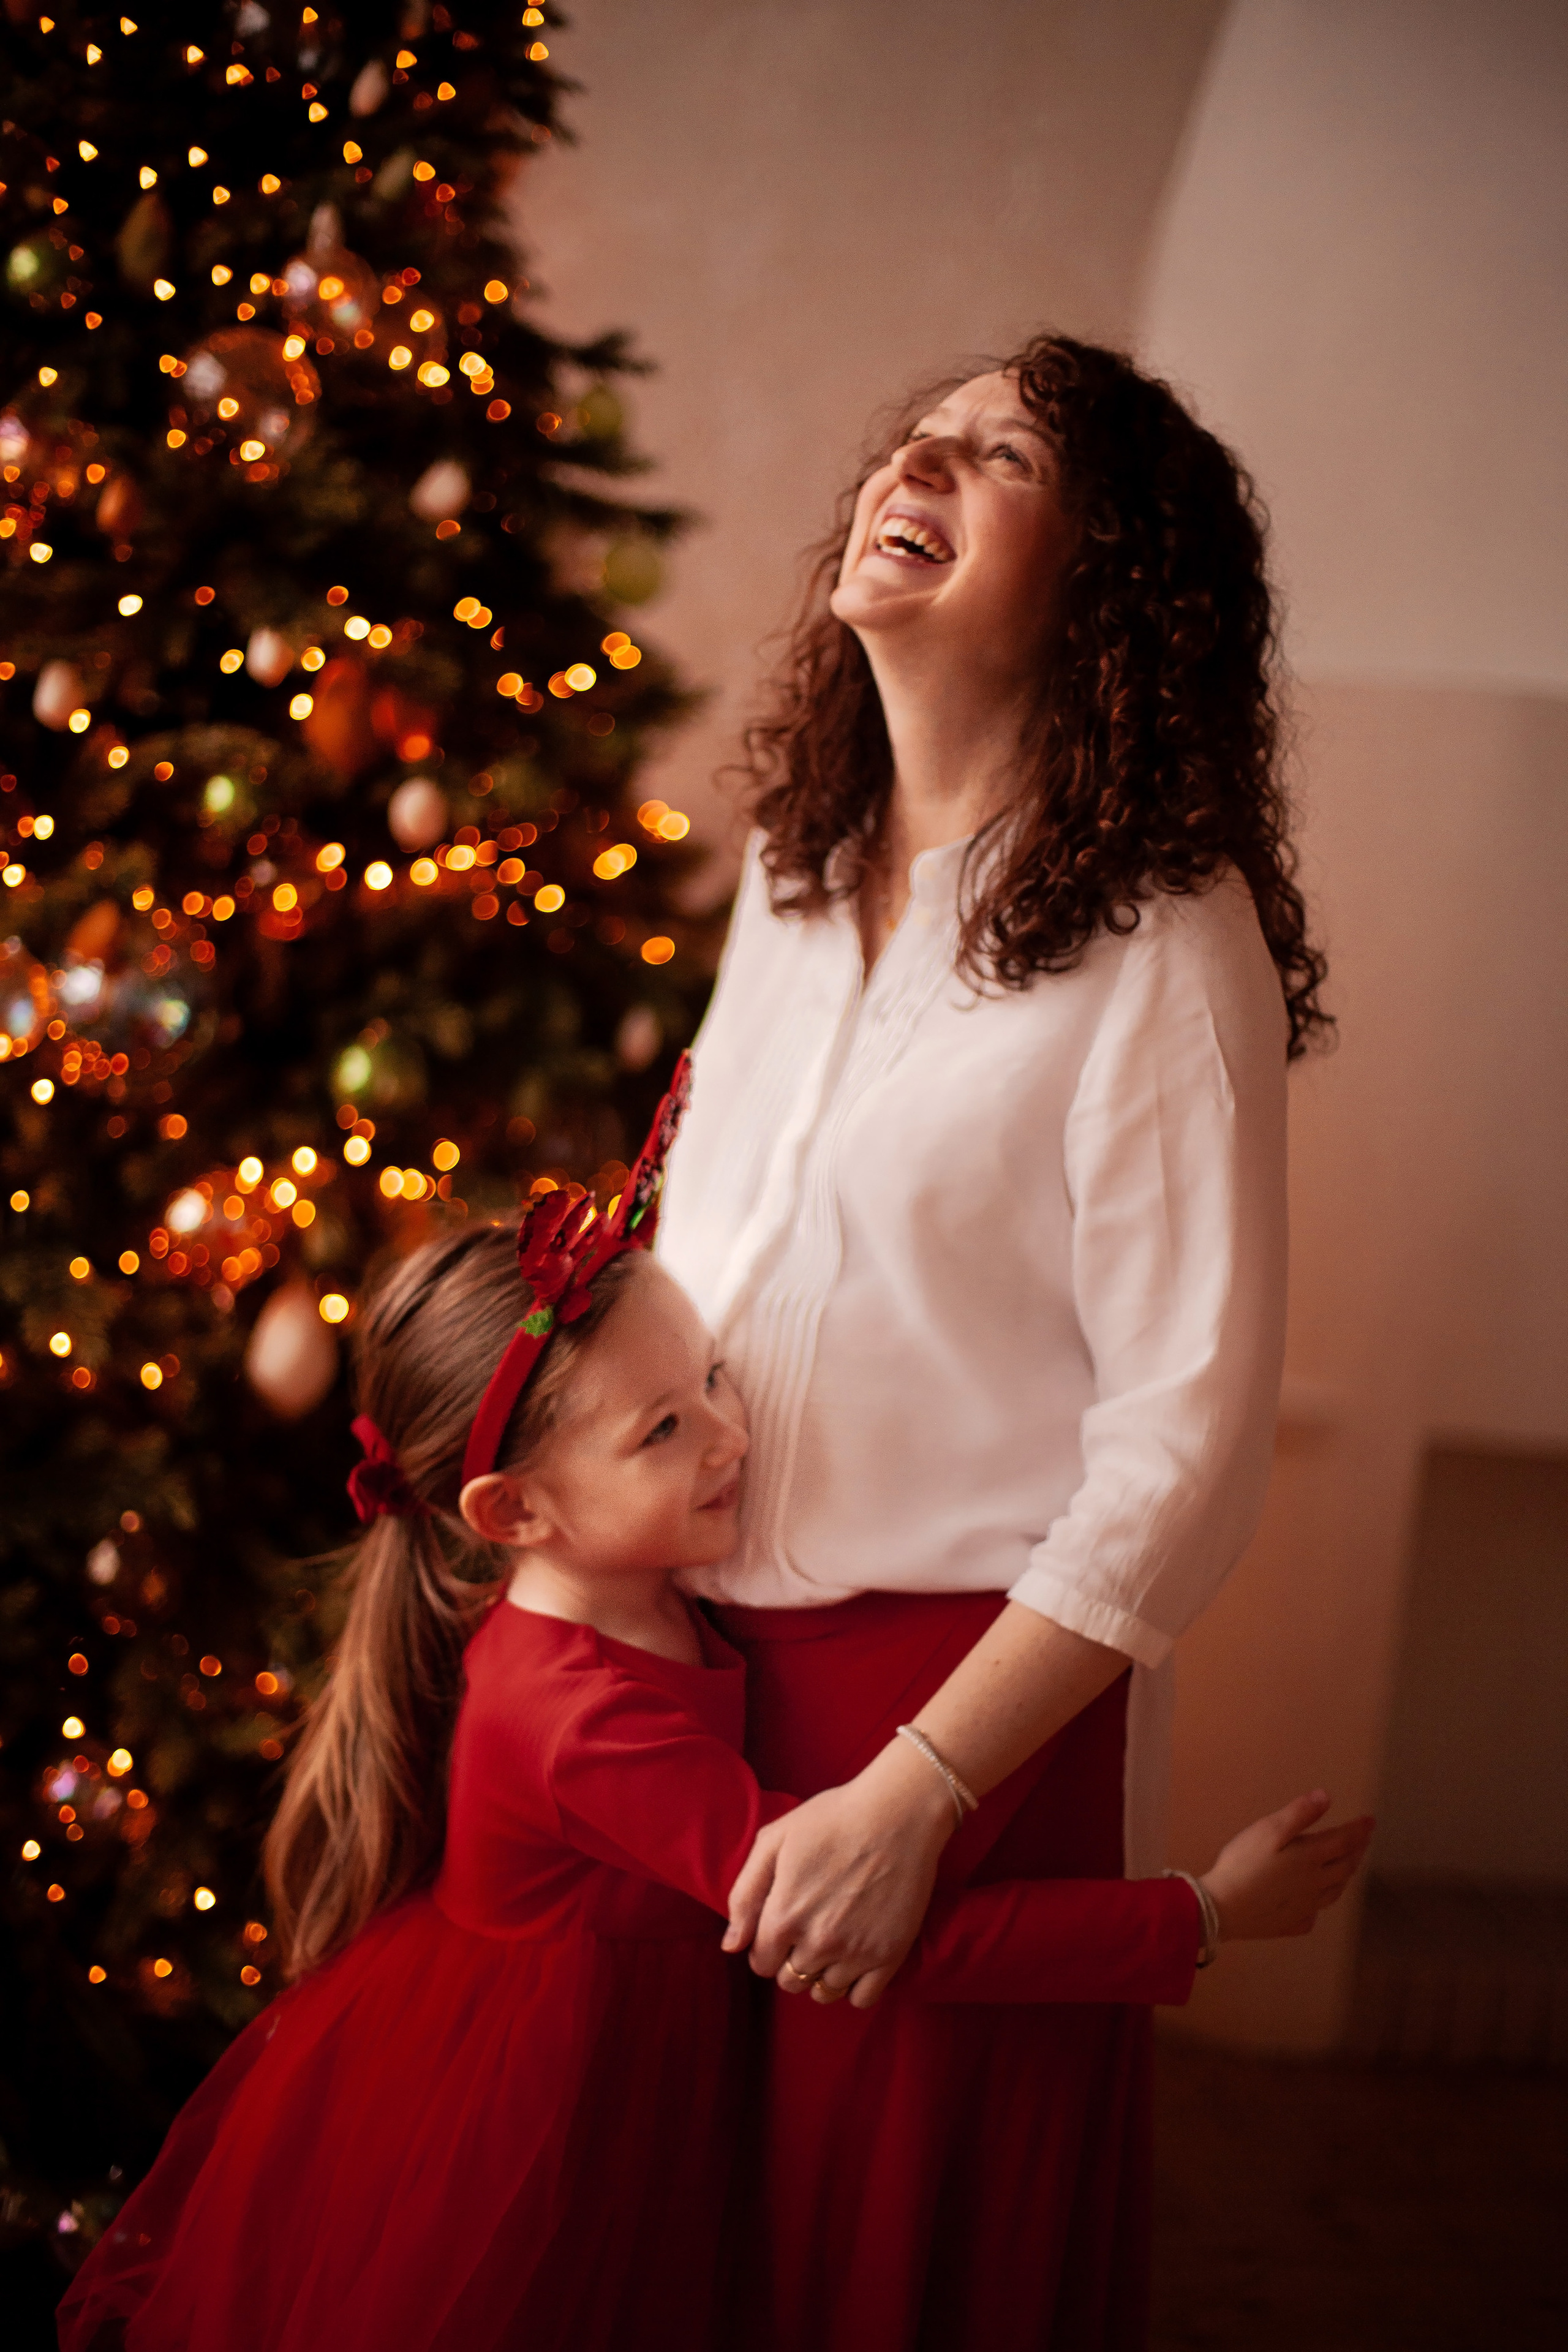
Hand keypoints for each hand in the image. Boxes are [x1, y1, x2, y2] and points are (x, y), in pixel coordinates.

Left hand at [723, 1738, 955, 2008]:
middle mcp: (816, 1942)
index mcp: (783, 1916)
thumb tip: (730, 1946)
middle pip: (790, 1981)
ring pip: (824, 1993)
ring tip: (832, 1942)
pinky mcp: (889, 1955)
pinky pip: (861, 1999)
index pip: (761, 1964)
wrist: (897, 1813)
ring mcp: (855, 1952)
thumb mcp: (774, 1840)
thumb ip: (744, 1895)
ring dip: (822, 1974)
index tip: (782, 1927)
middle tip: (808, 1931)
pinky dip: (855, 1987)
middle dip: (791, 1962)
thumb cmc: (832, 1819)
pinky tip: (856, 1957)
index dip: (767, 1947)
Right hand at [1201, 1790, 1374, 1941]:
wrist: (1224, 1908)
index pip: (1344, 1841)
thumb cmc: (1244, 1863)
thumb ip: (1299, 1814)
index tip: (1371, 1820)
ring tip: (1349, 1867)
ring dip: (1345, 1876)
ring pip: (1334, 1892)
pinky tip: (1313, 1907)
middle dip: (1357, 1851)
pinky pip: (1311, 1916)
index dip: (1359, 1829)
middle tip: (1364, 1840)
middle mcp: (1314, 1884)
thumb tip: (1326, 1796)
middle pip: (1345, 1867)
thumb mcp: (1269, 1830)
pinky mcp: (1289, 1924)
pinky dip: (1318, 1906)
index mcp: (1310, 1858)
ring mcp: (1304, 1907)